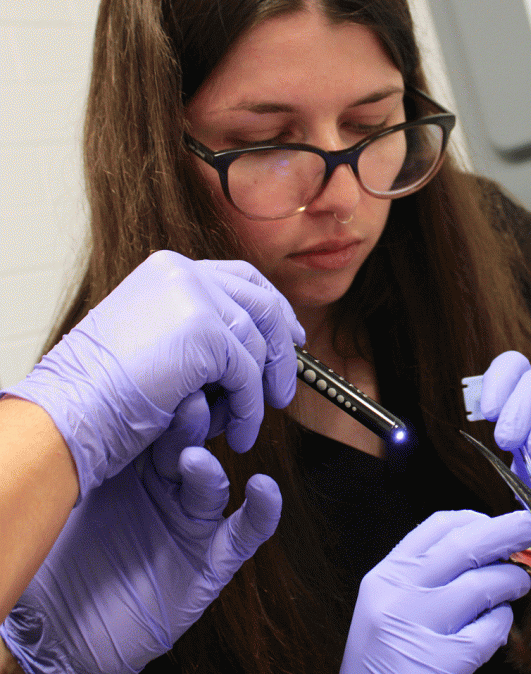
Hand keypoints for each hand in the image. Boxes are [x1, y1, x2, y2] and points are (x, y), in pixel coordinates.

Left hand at [0, 391, 281, 673]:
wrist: (65, 636)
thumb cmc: (64, 567)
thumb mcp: (73, 499)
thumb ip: (91, 457)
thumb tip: (83, 407)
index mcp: (135, 467)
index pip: (157, 424)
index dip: (162, 402)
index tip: (165, 377)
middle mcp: (167, 488)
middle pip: (187, 444)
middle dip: (190, 424)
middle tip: (189, 403)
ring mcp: (192, 523)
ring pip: (211, 484)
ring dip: (207, 469)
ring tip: (194, 460)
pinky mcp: (211, 561)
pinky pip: (244, 532)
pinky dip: (261, 511)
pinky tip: (263, 489)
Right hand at [4, 250, 303, 498]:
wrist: (69, 411)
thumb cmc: (102, 390)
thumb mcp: (152, 338)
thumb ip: (195, 326)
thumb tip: (252, 342)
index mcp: (170, 269)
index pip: (242, 279)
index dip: (273, 309)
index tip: (289, 337)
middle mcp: (184, 274)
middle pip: (262, 303)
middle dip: (282, 347)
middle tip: (285, 386)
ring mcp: (195, 297)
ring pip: (257, 345)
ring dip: (259, 391)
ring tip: (245, 424)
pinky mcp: (205, 331)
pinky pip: (248, 375)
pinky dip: (248, 409)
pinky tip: (238, 432)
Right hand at [340, 510, 530, 673]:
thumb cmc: (384, 659)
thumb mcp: (388, 604)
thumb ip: (424, 575)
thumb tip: (483, 545)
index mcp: (387, 575)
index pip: (435, 528)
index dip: (473, 519)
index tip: (494, 521)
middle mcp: (399, 594)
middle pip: (464, 546)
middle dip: (505, 532)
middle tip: (530, 527)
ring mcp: (420, 627)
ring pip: (482, 585)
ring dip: (511, 581)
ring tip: (520, 585)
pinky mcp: (442, 661)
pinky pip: (488, 629)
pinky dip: (502, 622)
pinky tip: (499, 627)